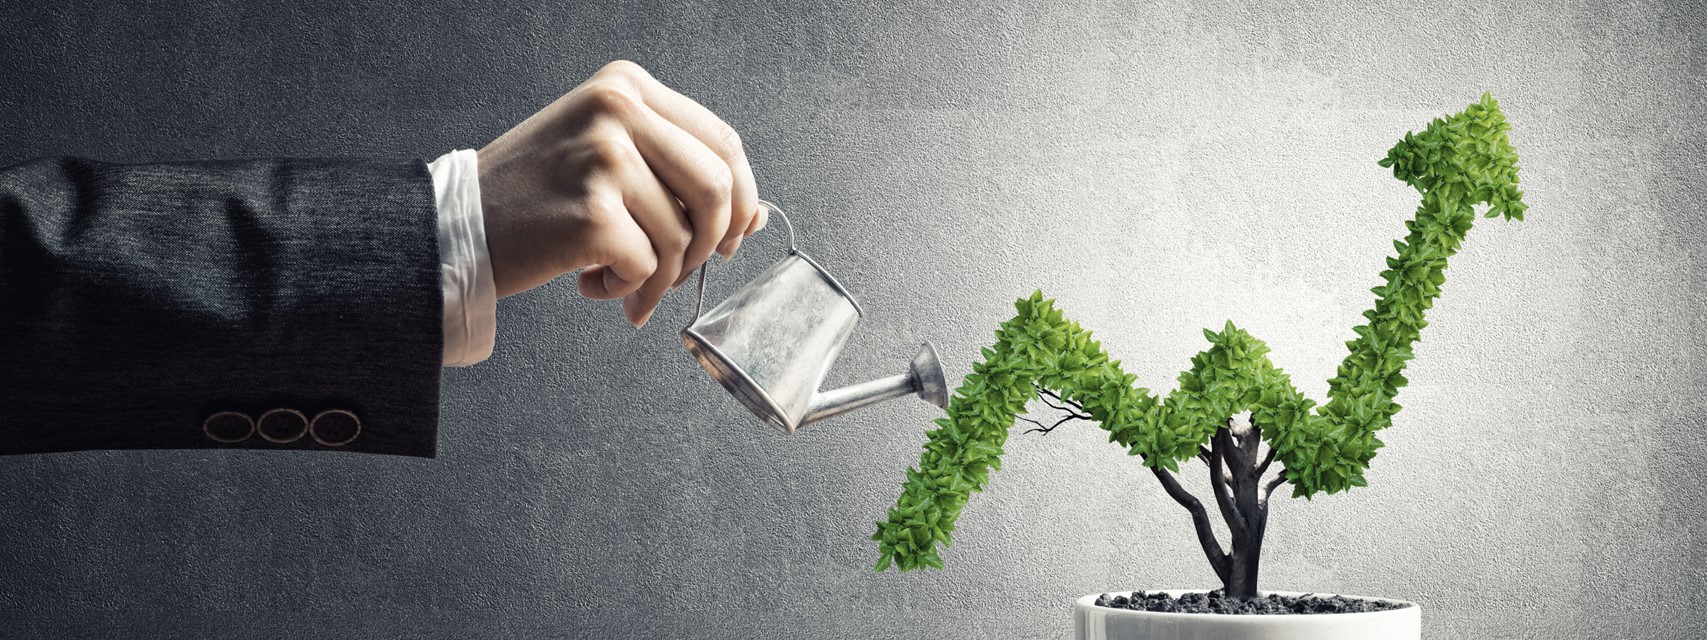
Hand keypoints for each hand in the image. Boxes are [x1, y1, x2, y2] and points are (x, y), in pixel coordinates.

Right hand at [476, 60, 765, 326]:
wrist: (457, 222)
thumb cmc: (535, 194)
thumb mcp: (608, 158)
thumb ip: (677, 175)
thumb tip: (756, 219)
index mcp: (627, 86)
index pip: (723, 142)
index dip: (740, 198)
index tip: (726, 236)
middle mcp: (618, 110)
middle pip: (717, 188)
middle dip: (709, 243)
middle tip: (679, 270)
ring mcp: (605, 159)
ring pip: (683, 237)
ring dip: (661, 277)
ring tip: (621, 280)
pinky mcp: (592, 213)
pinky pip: (647, 267)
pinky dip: (627, 291)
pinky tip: (591, 283)